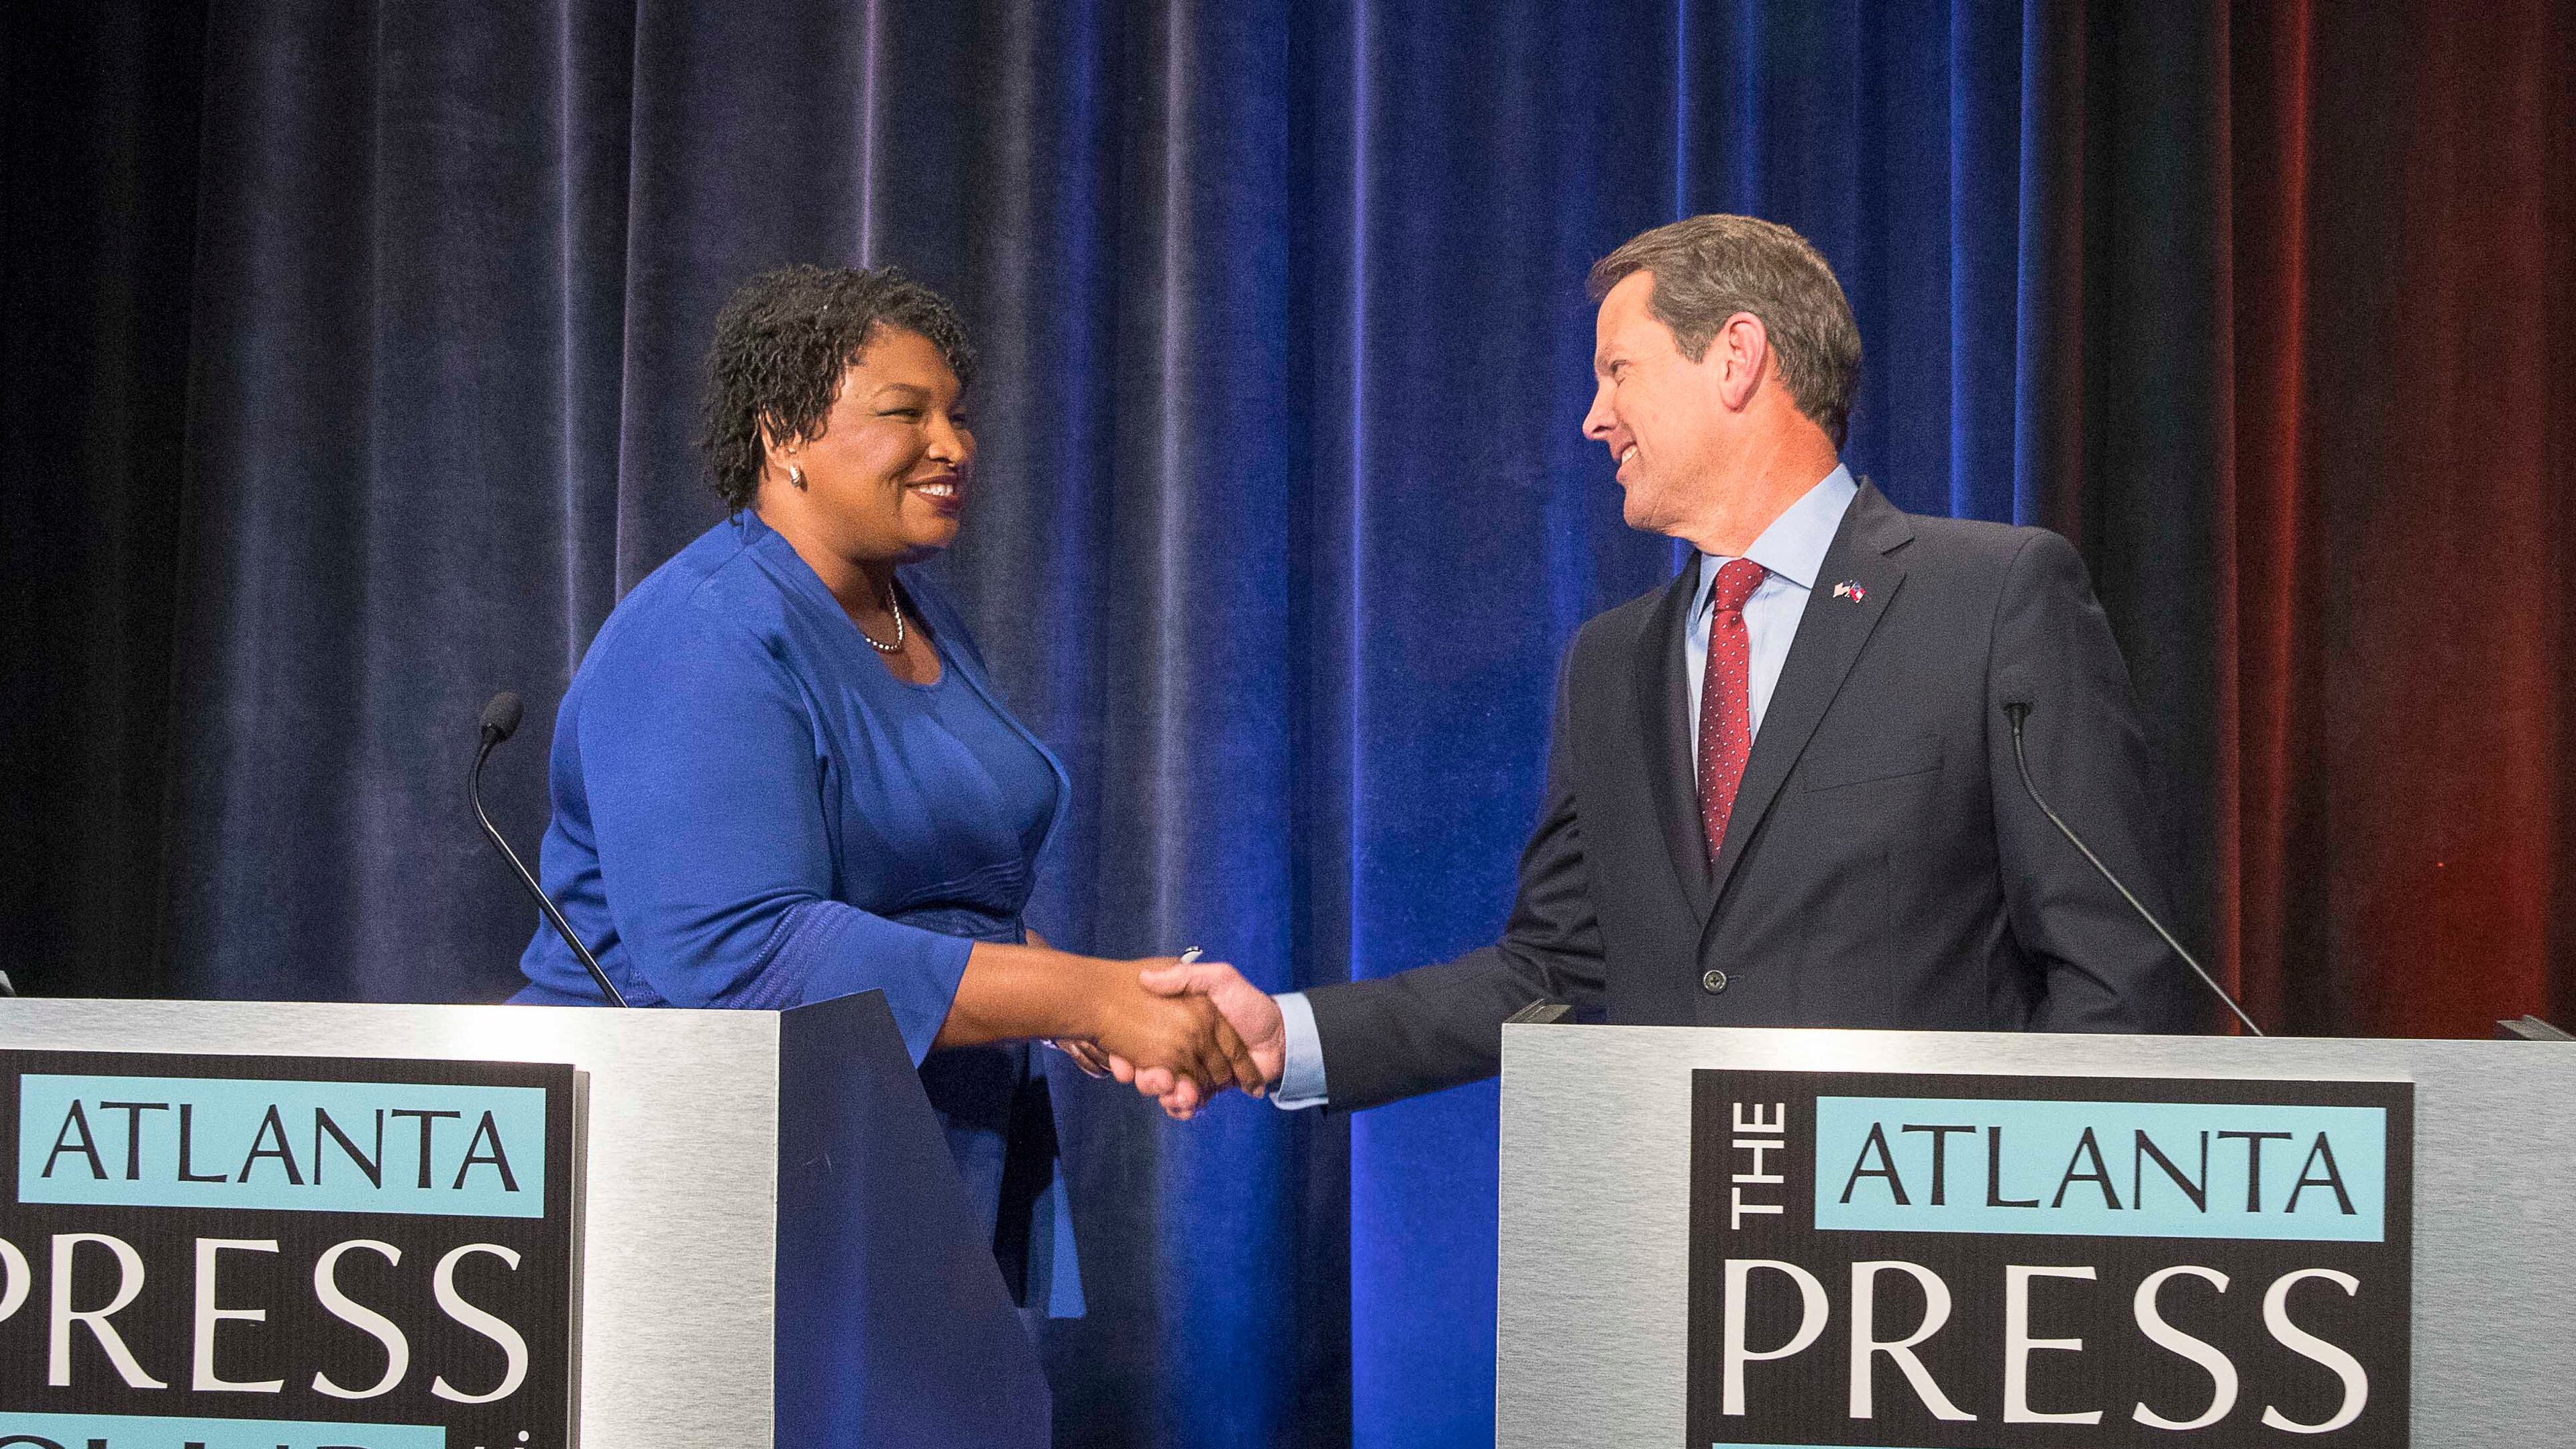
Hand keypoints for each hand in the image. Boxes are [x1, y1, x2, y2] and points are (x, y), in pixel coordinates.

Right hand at [1085, 962, 1266, 1118]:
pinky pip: (1184, 1105)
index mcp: (1173, 1025)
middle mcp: (1177, 1049)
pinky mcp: (1205, 1090)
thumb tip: (1145, 977)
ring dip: (1169, 1097)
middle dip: (1149, 1081)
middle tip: (1160, 1080)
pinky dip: (1183, 1109)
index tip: (1124, 1066)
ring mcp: (1190, 1072)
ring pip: (1165, 1092)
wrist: (1280, 1037)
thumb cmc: (1249, 1003)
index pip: (1138, 1042)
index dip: (1125, 1057)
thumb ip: (1185, 977)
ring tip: (1184, 1094)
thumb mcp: (1219, 980)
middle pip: (1148, 1072)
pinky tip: (1190, 1104)